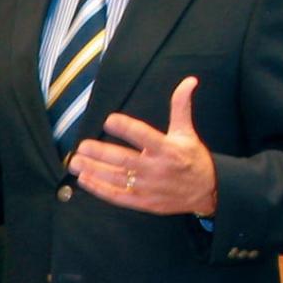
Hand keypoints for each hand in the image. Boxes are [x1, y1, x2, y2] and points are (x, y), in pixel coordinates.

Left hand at [69, 76, 216, 215]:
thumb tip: (189, 80)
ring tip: (75, 163)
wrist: (207, 191)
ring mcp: (149, 188)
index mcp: (167, 149)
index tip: (109, 120)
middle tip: (82, 146)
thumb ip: (181, 106)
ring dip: (94, 171)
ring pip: (117, 179)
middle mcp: (157, 169)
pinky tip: (84, 179)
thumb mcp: (187, 132)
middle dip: (100, 153)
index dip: (126, 128)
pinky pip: (118, 197)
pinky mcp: (144, 202)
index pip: (144, 136)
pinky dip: (100, 189)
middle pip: (124, 161)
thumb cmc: (192, 158)